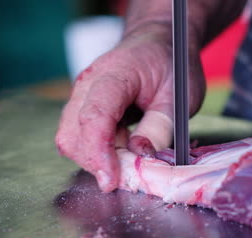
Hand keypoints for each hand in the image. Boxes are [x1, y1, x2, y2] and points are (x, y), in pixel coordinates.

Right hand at [55, 24, 204, 191]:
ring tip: (129, 156)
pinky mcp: (82, 108)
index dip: (100, 152)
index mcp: (114, 75)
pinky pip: (79, 137)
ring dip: (96, 158)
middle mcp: (87, 85)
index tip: (111, 180)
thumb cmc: (171, 65)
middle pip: (74, 134)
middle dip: (97, 161)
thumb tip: (140, 155)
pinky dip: (97, 151)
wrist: (158, 43)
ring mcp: (81, 96)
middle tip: (130, 174)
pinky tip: (120, 147)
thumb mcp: (179, 95)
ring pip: (71, 139)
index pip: (95, 116)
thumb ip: (161, 125)